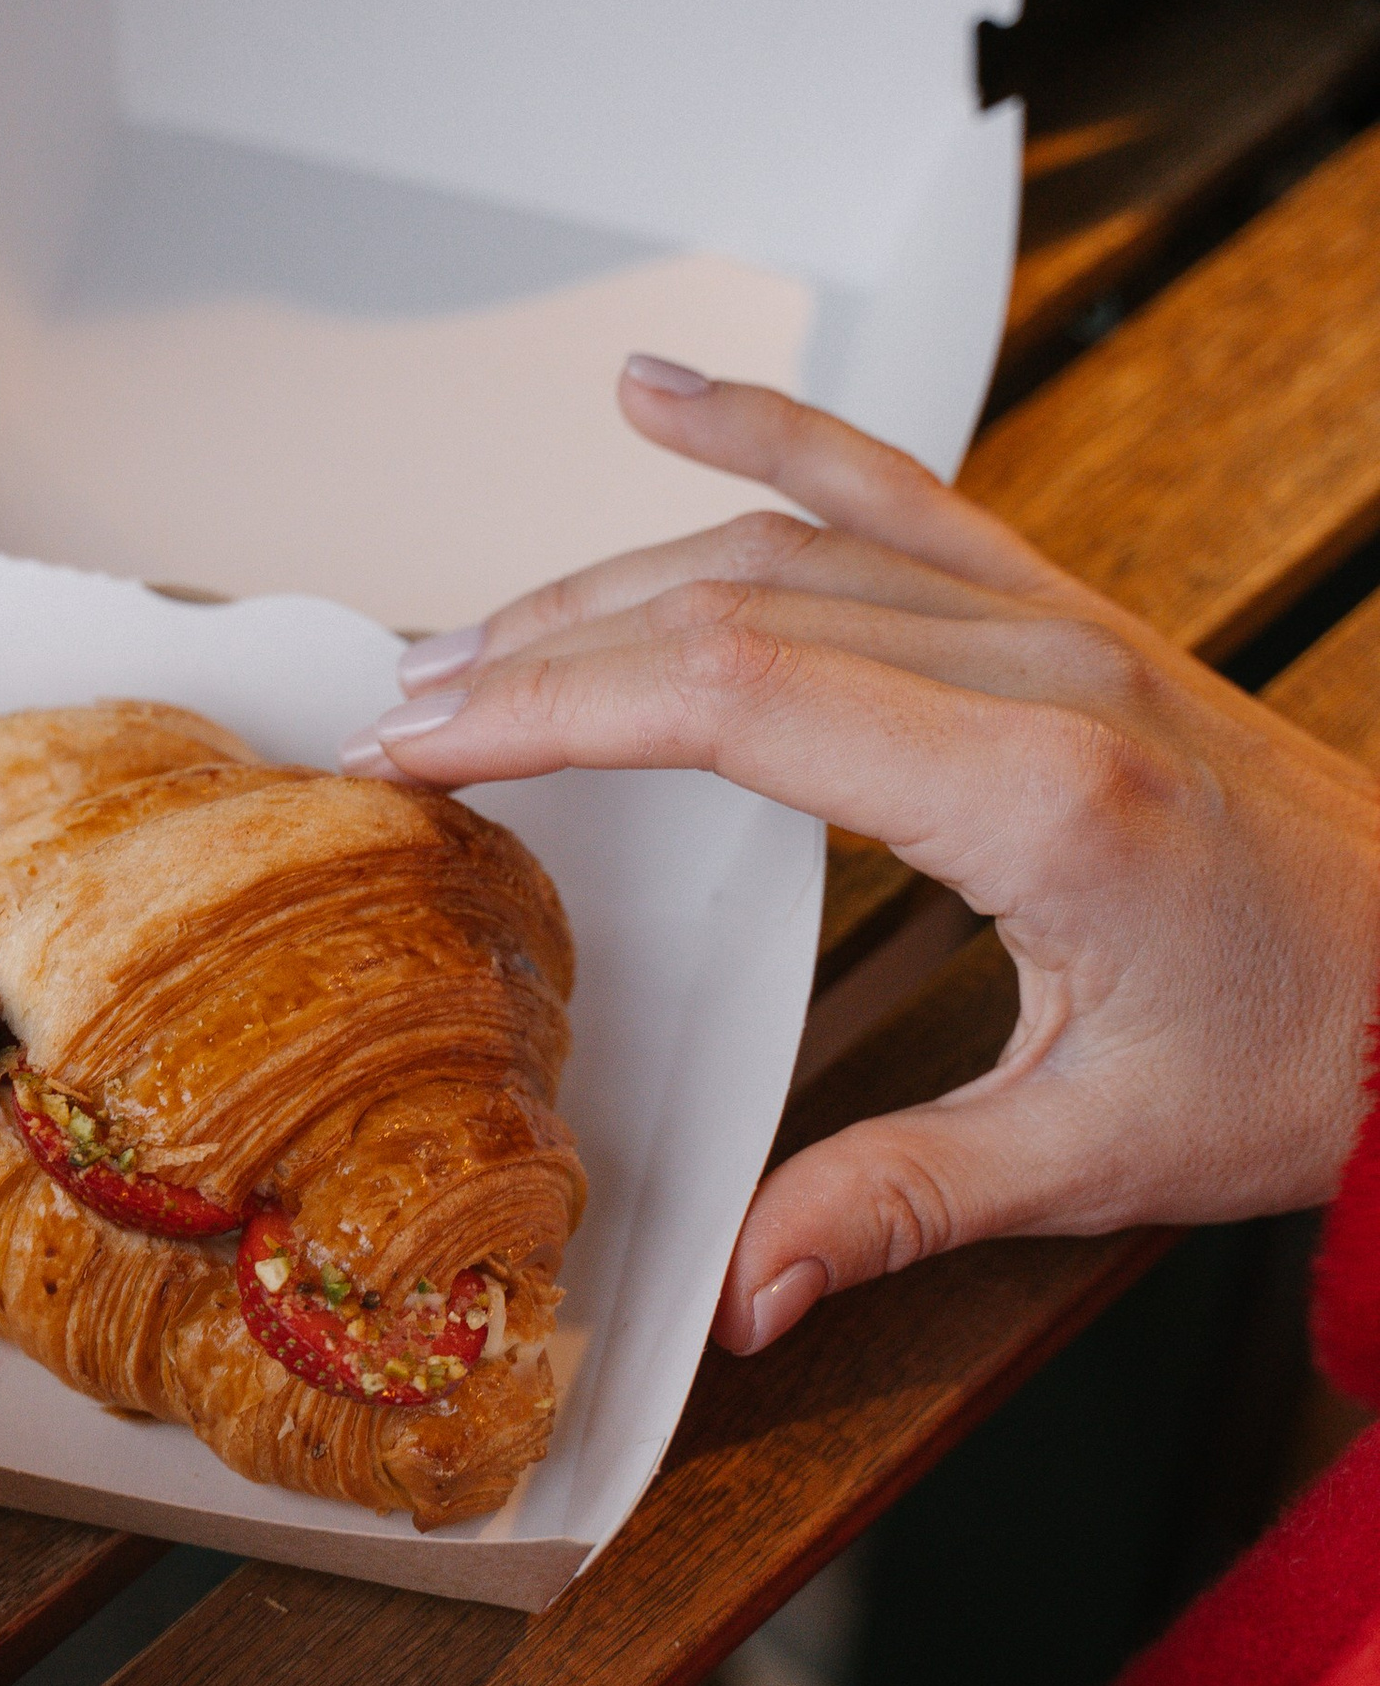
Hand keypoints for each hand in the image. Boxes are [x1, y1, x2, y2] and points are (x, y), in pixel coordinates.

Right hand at [343, 360, 1379, 1354]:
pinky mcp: (1066, 612)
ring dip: (610, 576)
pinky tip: (658, 389)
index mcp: (1039, 789)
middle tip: (397, 708)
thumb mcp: (1100, 1154)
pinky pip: (893, 487)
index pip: (731, 698)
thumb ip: (903, 1202)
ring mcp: (1056, 616)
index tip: (420, 744)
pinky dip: (770, 430)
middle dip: (541, 648)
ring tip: (468, 633)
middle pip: (729, 604)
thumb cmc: (1310, 1057)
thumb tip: (741, 1296)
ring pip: (787, 543)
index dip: (550, 709)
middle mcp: (1041, 666)